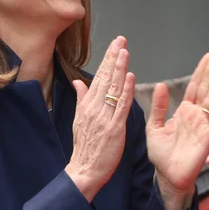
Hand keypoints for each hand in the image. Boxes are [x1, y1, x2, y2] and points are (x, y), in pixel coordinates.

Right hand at [65, 36, 134, 202]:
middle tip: (120, 39)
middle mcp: (94, 108)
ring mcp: (104, 118)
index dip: (106, 60)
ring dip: (119, 69)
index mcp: (87, 106)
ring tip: (124, 51)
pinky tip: (130, 77)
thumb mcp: (79, 120)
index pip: (97, 77)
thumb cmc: (85, 148)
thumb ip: (82, 99)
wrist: (85, 170)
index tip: (113, 45)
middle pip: (104, 78)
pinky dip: (125, 91)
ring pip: (112, 89)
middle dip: (113, 58)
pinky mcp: (114, 128)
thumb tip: (78, 82)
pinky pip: (120, 106)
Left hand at [146, 49, 208, 199]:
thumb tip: (161, 85)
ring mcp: (203, 126)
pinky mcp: (207, 138)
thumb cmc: (161, 154)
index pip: (195, 86)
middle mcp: (196, 116)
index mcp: (184, 112)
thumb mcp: (155, 126)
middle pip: (206, 88)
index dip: (201, 71)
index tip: (208, 56)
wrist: (166, 175)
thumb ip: (159, 107)